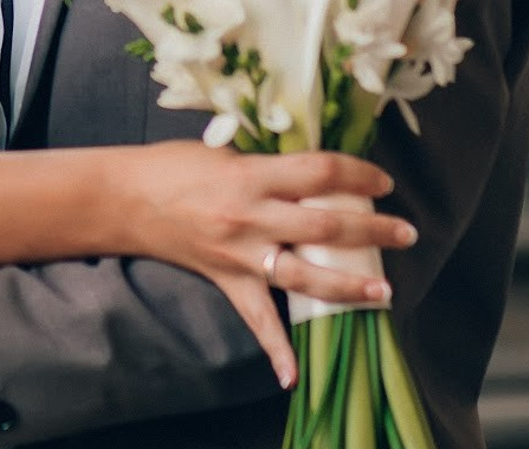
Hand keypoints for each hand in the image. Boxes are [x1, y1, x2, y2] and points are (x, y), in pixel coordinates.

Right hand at [118, 143, 417, 388]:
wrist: (123, 198)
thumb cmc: (171, 165)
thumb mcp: (224, 152)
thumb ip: (267, 165)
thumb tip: (310, 173)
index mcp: (252, 175)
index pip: (319, 172)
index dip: (357, 175)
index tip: (383, 181)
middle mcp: (252, 216)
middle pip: (327, 226)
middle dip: (373, 230)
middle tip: (406, 233)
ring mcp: (241, 253)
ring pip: (306, 276)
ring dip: (349, 286)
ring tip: (383, 290)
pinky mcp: (227, 280)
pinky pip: (256, 319)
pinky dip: (276, 348)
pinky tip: (294, 376)